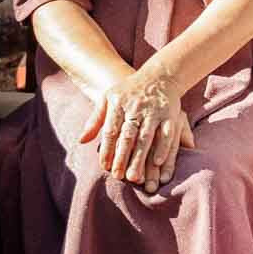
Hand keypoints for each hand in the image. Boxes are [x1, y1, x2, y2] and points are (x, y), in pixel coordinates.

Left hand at [79, 62, 192, 188]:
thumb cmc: (129, 92)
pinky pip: (167, 133)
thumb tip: (81, 141)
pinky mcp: (171, 114)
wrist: (159, 76)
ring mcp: (154, 110)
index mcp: (118, 103)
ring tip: (134, 177)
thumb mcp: (108, 99)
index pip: (111, 130)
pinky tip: (158, 162)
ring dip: (141, 157)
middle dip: (122, 157)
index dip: (107, 149)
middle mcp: (136, 107)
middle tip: (118, 176)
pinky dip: (163, 148)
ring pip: (147, 137)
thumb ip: (95, 120)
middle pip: (128, 135)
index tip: (105, 167)